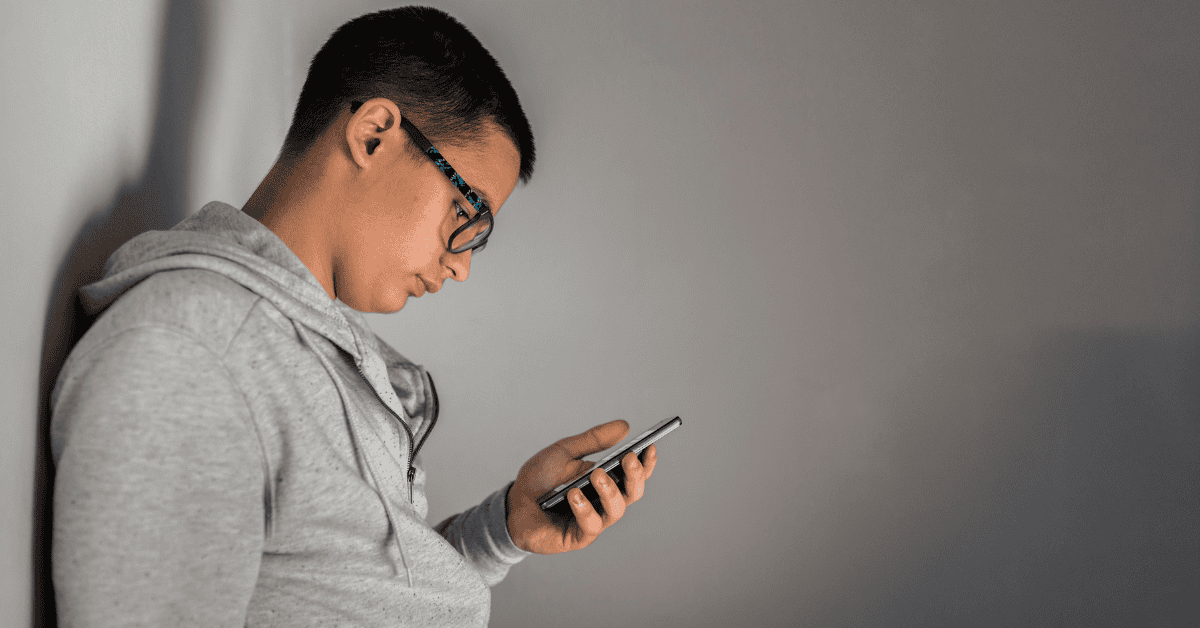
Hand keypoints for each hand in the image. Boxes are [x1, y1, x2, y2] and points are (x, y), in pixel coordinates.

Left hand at [506, 419, 657, 553]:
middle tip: (628, 459)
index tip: (649, 447)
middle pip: (632, 493)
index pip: (634, 474)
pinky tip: (574, 494)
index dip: (646, 463)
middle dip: (634, 476)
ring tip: (597, 475)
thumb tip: (625, 426)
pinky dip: (584, 509)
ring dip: (610, 492)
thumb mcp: (565, 452)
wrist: (512, 503)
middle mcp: (604, 502)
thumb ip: (594, 440)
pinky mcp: (577, 537)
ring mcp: (593, 521)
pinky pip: (590, 526)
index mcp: (606, 480)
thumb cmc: (541, 479)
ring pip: (616, 511)